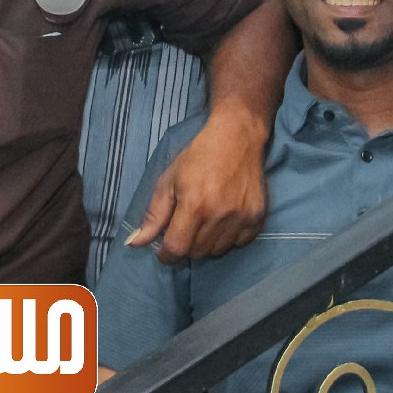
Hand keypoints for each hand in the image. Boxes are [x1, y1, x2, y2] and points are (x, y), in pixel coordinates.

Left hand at [125, 113, 267, 262]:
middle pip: (197, 252)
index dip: (166, 255)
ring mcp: (242, 217)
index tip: (163, 251)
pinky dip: (228, 239)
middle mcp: (220, 214)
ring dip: (205, 244)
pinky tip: (222, 220)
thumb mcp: (169, 180)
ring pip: (218, 251)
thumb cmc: (198, 156)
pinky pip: (239, 244)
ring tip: (203, 223)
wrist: (237, 138)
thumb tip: (135, 243)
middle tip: (183, 229)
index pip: (177, 248)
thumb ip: (154, 215)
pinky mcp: (257, 217)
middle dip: (185, 247)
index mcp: (195, 204)